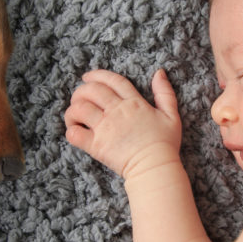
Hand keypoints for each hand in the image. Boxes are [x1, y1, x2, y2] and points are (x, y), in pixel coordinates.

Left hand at [64, 69, 181, 178]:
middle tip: (78, 98)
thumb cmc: (164, 144)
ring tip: (74, 116)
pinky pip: (76, 134)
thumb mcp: (171, 115)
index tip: (87, 77)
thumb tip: (159, 73)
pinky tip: (75, 132)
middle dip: (81, 90)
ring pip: (79, 109)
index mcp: (133, 103)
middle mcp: (117, 112)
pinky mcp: (97, 146)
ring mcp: (105, 128)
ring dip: (72, 110)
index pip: (112, 81)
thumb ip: (165, 93)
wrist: (155, 168)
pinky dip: (71, 131)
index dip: (98, 75)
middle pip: (91, 91)